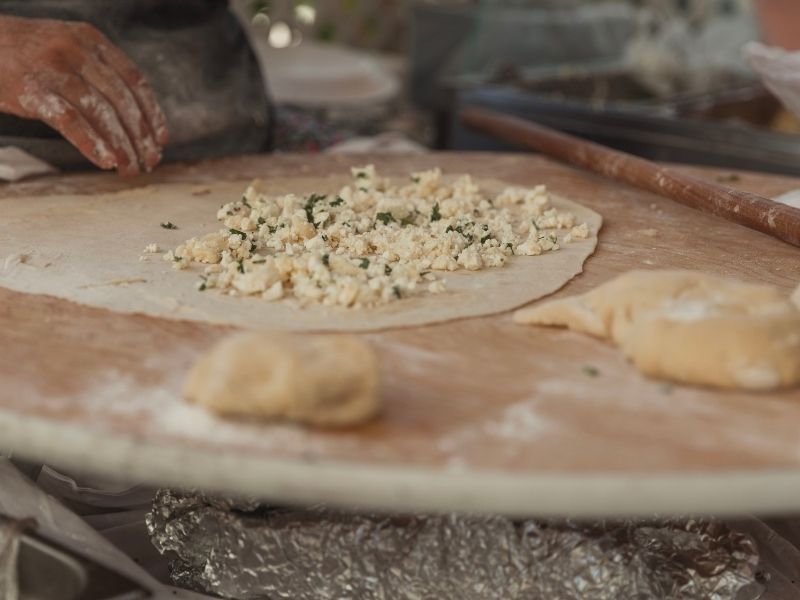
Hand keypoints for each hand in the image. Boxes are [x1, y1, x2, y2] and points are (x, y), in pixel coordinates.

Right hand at [0, 15, 167, 175]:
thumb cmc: (30, 55)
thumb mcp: (70, 51)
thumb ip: (100, 75)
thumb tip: (137, 121)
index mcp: (92, 40)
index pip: (134, 81)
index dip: (152, 113)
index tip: (161, 139)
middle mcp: (76, 51)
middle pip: (121, 101)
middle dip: (139, 137)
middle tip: (149, 162)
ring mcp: (54, 70)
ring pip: (101, 113)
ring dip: (121, 146)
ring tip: (130, 169)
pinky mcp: (32, 91)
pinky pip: (71, 121)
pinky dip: (92, 144)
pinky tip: (106, 161)